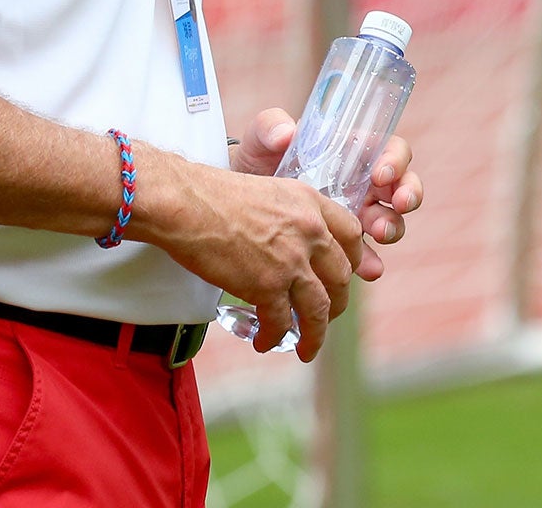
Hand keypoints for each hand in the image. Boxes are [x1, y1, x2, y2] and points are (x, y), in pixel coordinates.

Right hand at [130, 145, 362, 361]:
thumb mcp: (270, 193)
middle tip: (326, 316)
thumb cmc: (216, 196)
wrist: (187, 205)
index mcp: (311, 203)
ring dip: (315, 334)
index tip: (346, 275)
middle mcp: (310, 230)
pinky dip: (275, 337)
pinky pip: (282, 321)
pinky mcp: (267, 285)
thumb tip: (292, 244)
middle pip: (341, 276)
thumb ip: (290, 216)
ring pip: (318, 308)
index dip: (354, 260)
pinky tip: (266, 341)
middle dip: (337, 303)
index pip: (353, 234)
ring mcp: (292, 260)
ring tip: (307, 348)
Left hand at [229, 115, 424, 277]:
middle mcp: (364, 182)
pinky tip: (365, 269)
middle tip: (399, 204)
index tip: (382, 173)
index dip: (395, 160)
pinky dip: (369, 262)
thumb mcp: (263, 138)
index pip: (390, 150)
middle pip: (402, 185)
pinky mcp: (345, 243)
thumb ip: (271, 127)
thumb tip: (286, 134)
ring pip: (391, 220)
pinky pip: (365, 254)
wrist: (239, 203)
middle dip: (408, 194)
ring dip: (392, 227)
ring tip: (379, 234)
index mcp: (354, 152)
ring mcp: (358, 214)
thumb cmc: (259, 161)